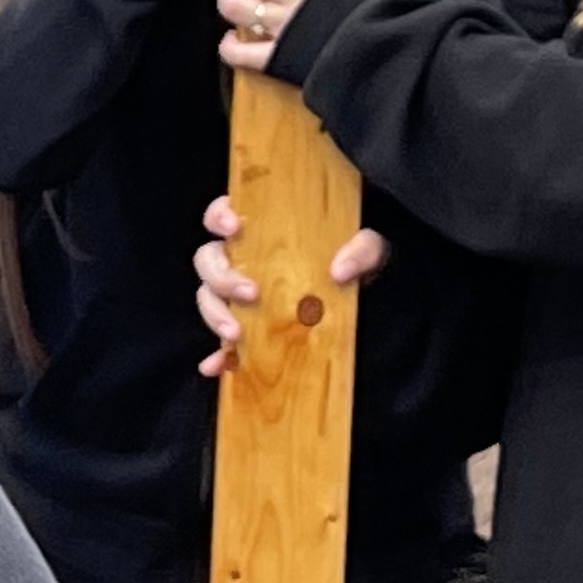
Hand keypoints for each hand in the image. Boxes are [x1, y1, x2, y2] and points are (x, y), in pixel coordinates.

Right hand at [190, 193, 387, 373]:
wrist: (374, 300)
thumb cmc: (359, 263)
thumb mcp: (370, 249)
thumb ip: (362, 250)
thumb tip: (340, 270)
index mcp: (263, 230)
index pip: (224, 214)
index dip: (219, 216)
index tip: (234, 227)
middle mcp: (244, 260)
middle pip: (208, 260)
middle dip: (221, 277)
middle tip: (250, 293)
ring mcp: (241, 296)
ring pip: (208, 298)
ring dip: (214, 315)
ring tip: (236, 334)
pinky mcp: (249, 329)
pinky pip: (221, 344)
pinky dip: (216, 356)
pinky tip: (215, 367)